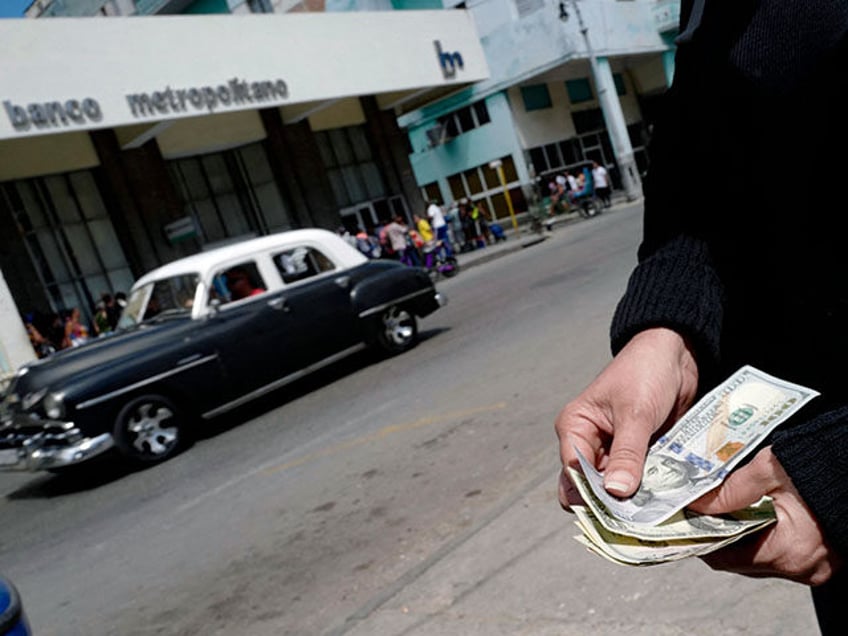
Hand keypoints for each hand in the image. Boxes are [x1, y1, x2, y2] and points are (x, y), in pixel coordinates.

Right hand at [555, 327, 698, 507]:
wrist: (675, 354)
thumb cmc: (645, 372)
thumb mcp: (636, 413)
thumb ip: (627, 454)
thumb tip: (615, 492)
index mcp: (575, 427)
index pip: (574, 472)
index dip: (592, 495)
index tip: (618, 516)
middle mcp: (590, 443)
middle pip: (591, 486)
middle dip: (611, 503)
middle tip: (636, 521)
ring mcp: (615, 451)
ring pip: (617, 488)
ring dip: (634, 500)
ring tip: (654, 516)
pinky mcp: (639, 456)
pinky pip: (640, 481)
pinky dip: (650, 491)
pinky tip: (665, 503)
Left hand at [690, 446, 841, 585]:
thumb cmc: (821, 466)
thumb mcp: (769, 470)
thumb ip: (730, 490)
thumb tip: (696, 502)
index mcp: (789, 550)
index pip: (726, 559)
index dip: (701, 539)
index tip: (684, 523)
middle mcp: (802, 567)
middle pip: (741, 561)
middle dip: (718, 537)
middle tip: (699, 514)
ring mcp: (815, 566)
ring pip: (759, 559)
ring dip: (740, 537)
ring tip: (723, 512)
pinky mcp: (823, 558)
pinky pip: (780, 554)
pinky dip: (762, 537)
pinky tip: (751, 515)